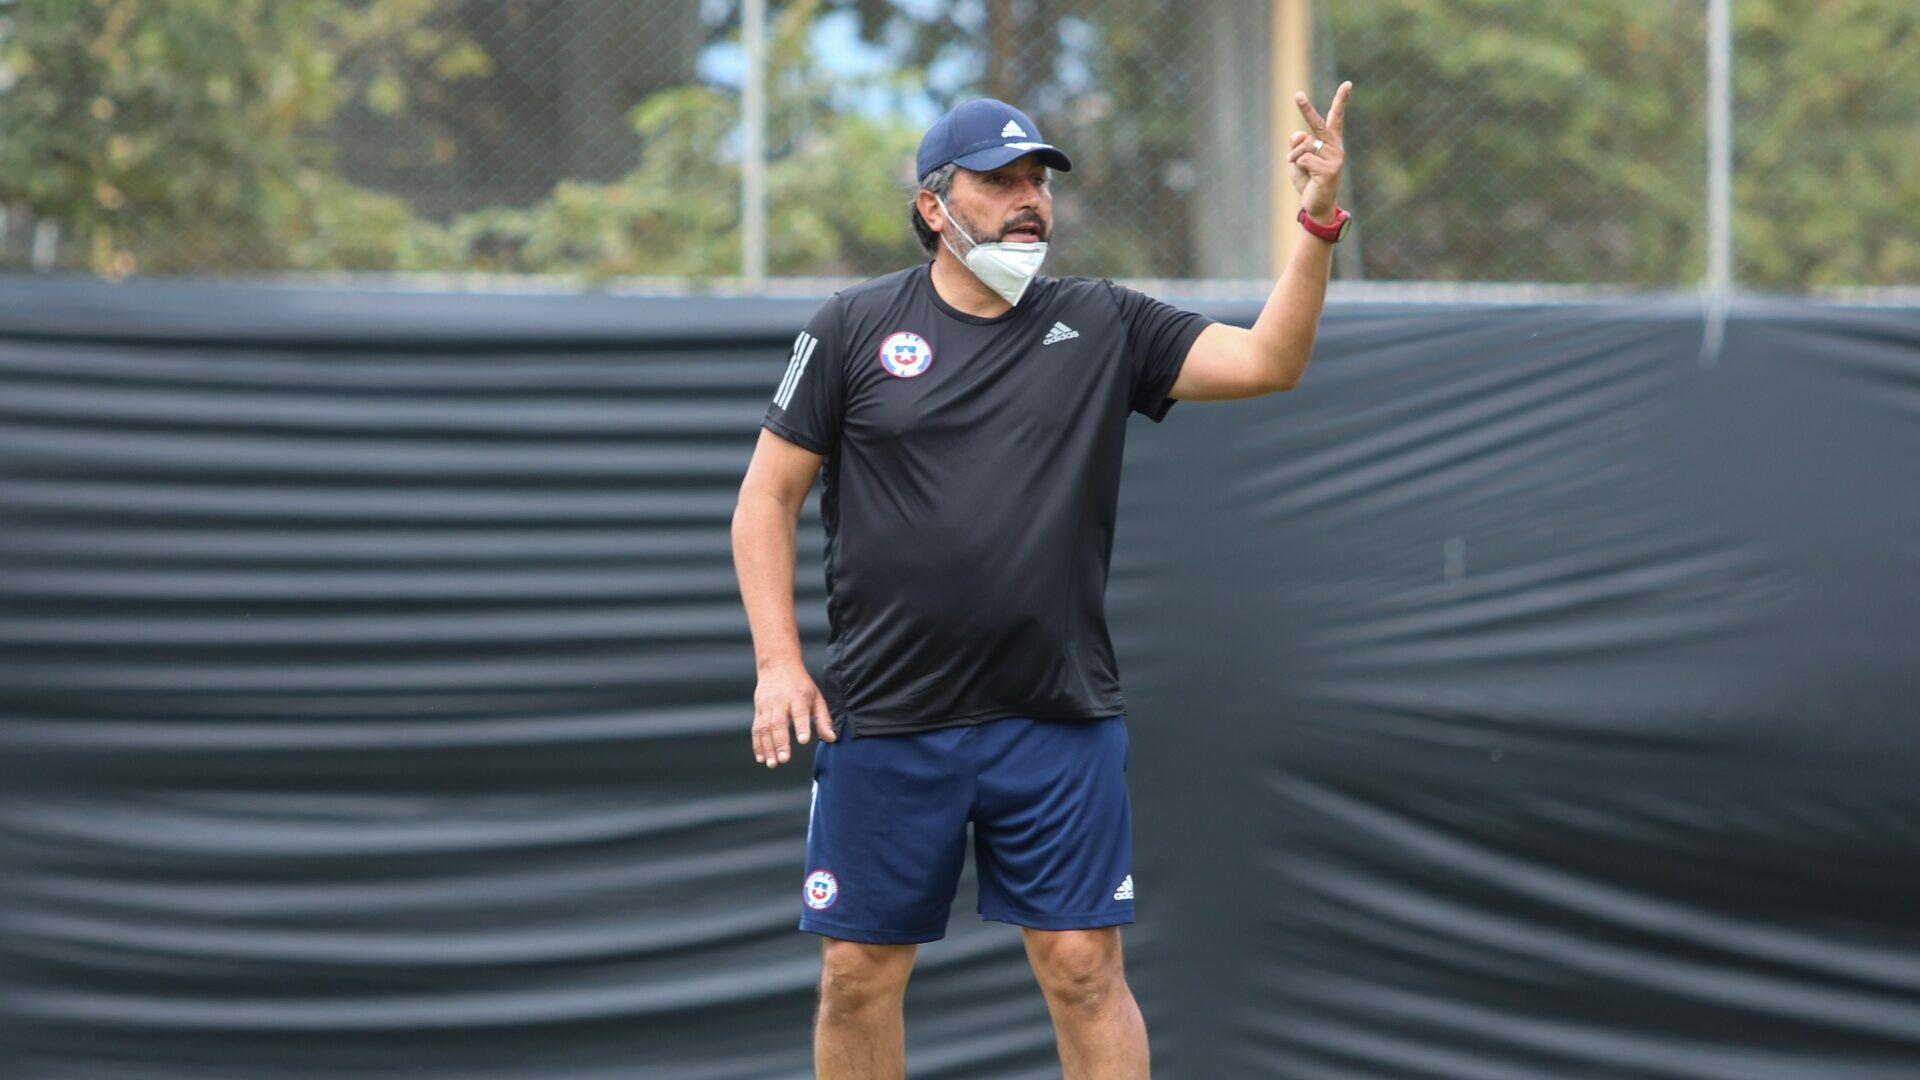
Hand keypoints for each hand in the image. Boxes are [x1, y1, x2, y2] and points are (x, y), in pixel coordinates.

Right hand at [751, 659, 836, 768]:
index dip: (801, 726)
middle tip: (784, 759)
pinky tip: (761, 757)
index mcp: (798, 697)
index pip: (799, 713)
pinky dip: (757, 744)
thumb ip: (823, 720)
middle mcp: (780, 701)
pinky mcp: (758, 710)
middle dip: (780, 742)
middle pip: (778, 723)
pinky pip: (756, 729)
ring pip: (764, 728)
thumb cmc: (801, 685)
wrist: (777, 666)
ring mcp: (767, 706)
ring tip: (772, 763)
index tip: (803, 740)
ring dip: (767, 747)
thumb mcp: (816, 698)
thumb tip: (831, 739)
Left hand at [1286, 80, 1350, 221]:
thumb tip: (1297, 134)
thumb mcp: (1300, 160)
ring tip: (1299, 168)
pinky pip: (1304, 159)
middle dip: (1306, 109)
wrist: (1316, 206)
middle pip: (1317, 125)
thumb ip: (1298, 145)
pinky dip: (1298, 166)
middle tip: (1297, 94)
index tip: (1348, 84)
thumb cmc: (1309, 181)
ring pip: (1304, 145)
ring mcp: (1335, 158)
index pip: (1336, 118)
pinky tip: (1307, 176)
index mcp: (1331, 142)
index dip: (1341, 100)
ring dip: (1294, 156)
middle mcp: (1335, 147)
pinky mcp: (1329, 170)